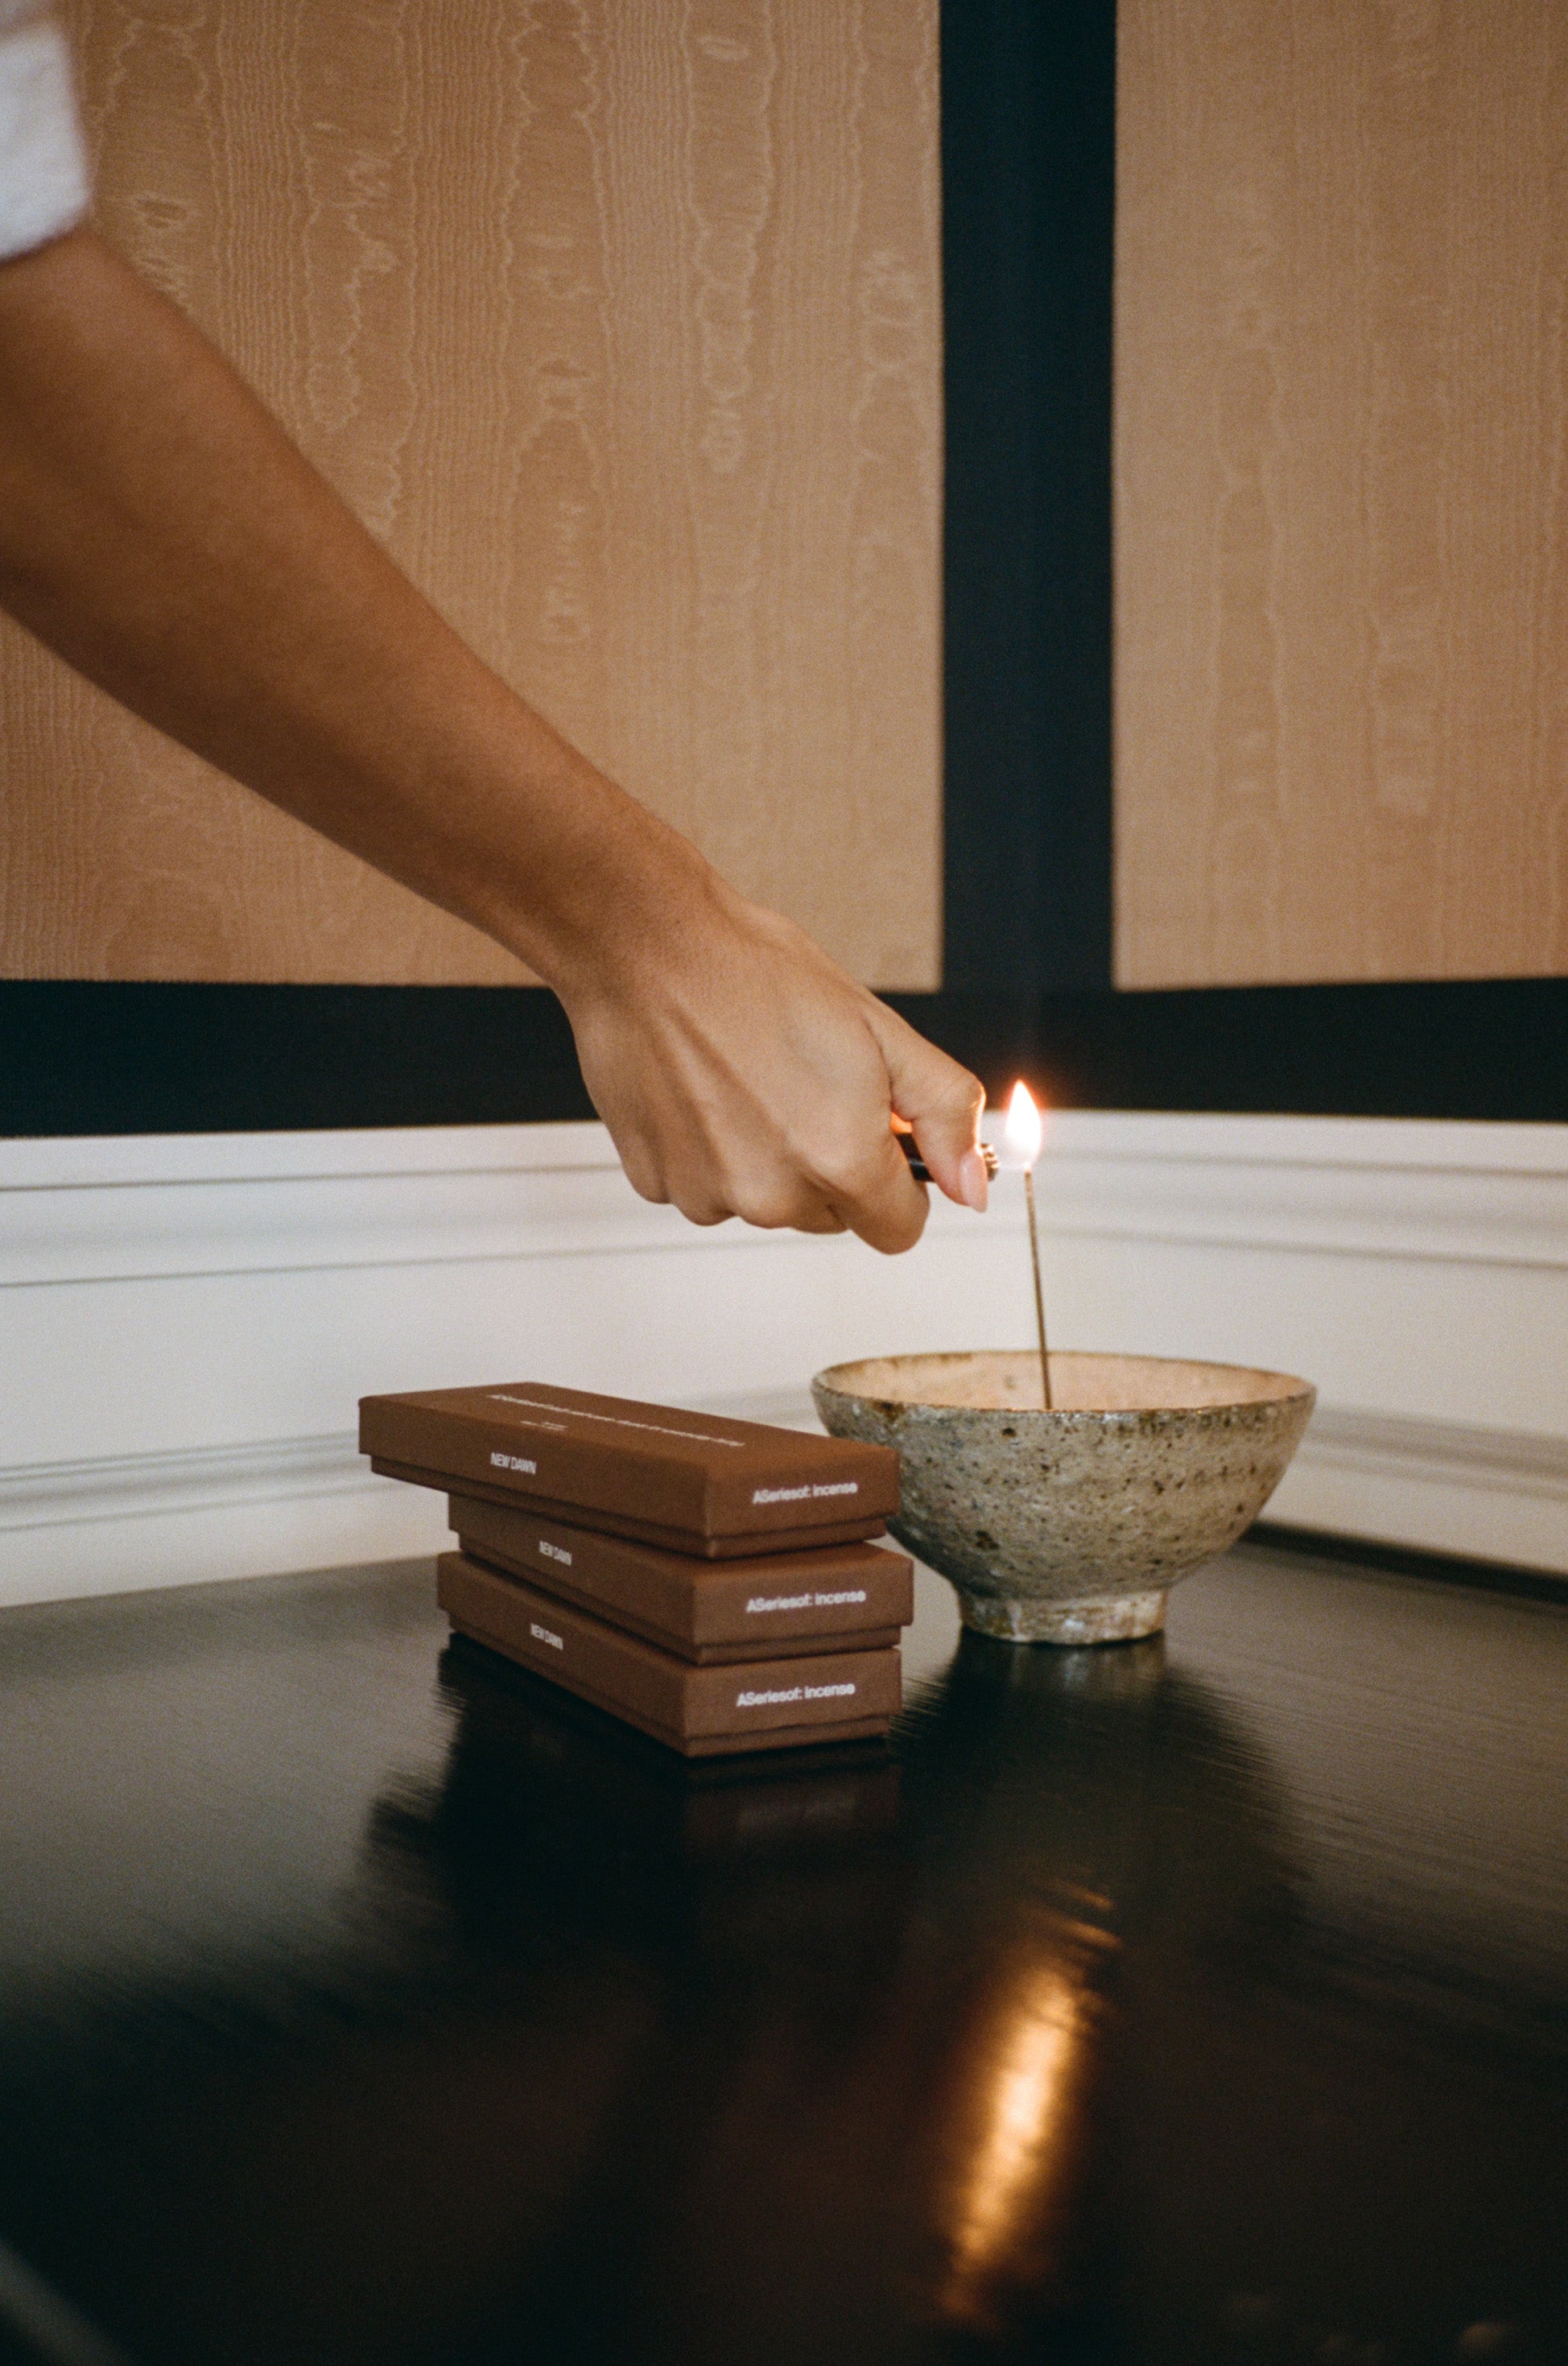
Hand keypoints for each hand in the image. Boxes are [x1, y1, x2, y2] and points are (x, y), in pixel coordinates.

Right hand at [558, 861, 988, 1253]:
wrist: (648, 949)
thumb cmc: (758, 977)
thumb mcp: (882, 1033)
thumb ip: (944, 1116)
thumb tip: (972, 1189)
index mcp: (840, 1162)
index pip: (899, 1230)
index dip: (900, 1182)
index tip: (879, 1136)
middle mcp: (772, 1195)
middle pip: (832, 1216)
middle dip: (833, 1166)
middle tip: (805, 1085)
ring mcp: (708, 1194)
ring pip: (768, 1202)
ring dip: (769, 1158)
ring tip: (748, 1079)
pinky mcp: (658, 1183)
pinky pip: (709, 1187)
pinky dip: (713, 1150)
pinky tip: (705, 1089)